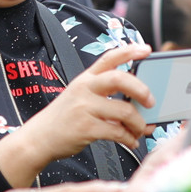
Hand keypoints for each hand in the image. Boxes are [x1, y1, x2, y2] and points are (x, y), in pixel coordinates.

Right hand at [0, 44, 152, 184]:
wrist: (39, 138)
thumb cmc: (64, 118)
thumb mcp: (78, 96)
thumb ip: (103, 93)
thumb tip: (137, 102)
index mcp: (85, 79)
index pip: (109, 58)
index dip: (129, 51)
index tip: (147, 50)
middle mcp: (84, 89)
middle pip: (119, 79)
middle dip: (141, 90)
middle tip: (151, 101)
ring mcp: (84, 108)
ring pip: (124, 111)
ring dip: (139, 123)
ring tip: (141, 130)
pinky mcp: (86, 128)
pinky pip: (117, 132)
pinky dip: (129, 138)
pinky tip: (131, 141)